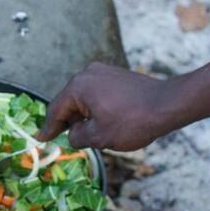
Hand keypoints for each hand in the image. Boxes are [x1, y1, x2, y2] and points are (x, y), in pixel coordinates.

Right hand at [36, 63, 181, 149]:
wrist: (168, 104)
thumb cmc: (132, 122)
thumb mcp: (99, 137)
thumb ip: (77, 137)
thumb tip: (73, 134)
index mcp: (78, 86)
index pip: (57, 110)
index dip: (49, 128)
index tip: (40, 138)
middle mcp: (88, 74)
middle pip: (69, 102)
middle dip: (67, 121)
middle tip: (63, 139)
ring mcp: (104, 72)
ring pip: (84, 98)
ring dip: (83, 115)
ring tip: (87, 134)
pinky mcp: (117, 76)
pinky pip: (98, 93)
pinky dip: (95, 108)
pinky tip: (103, 122)